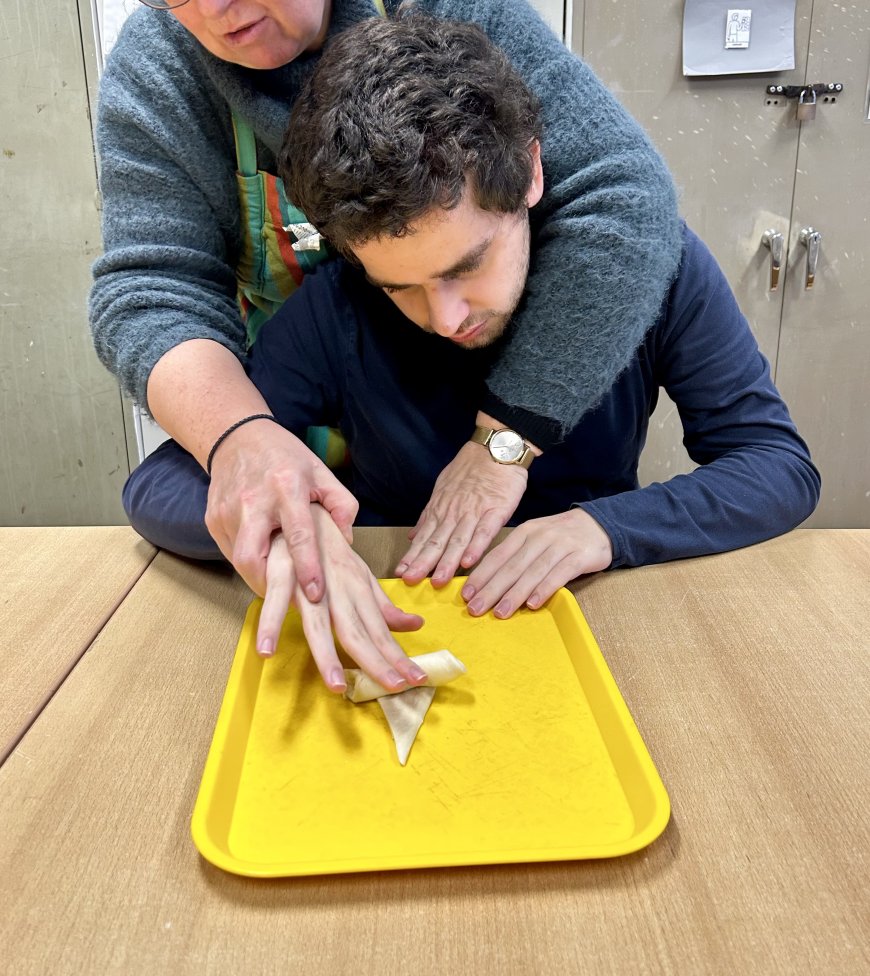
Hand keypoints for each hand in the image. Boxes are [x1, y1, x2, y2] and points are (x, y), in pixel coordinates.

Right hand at [205, 419, 357, 600]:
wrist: (237, 438)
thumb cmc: (285, 457)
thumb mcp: (321, 472)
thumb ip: (341, 504)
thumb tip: (347, 540)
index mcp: (286, 487)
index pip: (297, 534)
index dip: (307, 567)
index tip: (315, 594)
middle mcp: (253, 502)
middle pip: (252, 556)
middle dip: (269, 585)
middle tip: (290, 601)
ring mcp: (227, 512)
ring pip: (239, 561)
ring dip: (260, 578)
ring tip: (280, 585)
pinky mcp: (213, 520)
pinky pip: (231, 553)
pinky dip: (249, 564)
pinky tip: (264, 562)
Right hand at [256, 506, 427, 693]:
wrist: (292, 490)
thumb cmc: (324, 535)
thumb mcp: (357, 570)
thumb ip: (381, 603)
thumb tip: (415, 625)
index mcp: (356, 584)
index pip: (379, 628)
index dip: (396, 656)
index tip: (417, 680)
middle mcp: (336, 582)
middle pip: (356, 628)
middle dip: (375, 661)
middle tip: (394, 687)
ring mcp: (307, 575)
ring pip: (317, 619)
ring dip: (325, 653)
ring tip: (335, 686)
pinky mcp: (278, 566)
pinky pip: (275, 598)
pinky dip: (273, 622)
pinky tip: (269, 650)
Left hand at [396, 440, 528, 585]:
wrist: (496, 447)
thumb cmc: (471, 468)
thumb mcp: (443, 488)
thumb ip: (429, 514)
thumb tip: (413, 536)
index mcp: (441, 509)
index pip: (424, 537)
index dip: (412, 555)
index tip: (401, 572)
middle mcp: (454, 512)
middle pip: (437, 541)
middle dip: (423, 563)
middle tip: (411, 580)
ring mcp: (475, 512)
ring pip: (458, 540)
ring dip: (447, 561)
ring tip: (437, 580)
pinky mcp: (496, 510)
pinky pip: (485, 531)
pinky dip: (476, 547)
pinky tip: (469, 562)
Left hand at [461, 509, 612, 617]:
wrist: (598, 524)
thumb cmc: (559, 537)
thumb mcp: (534, 538)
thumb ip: (514, 555)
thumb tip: (487, 581)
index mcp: (524, 532)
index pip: (498, 555)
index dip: (481, 575)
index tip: (466, 594)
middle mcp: (539, 537)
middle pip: (511, 566)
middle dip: (491, 589)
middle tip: (475, 609)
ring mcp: (560, 546)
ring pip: (532, 572)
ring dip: (515, 594)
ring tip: (500, 612)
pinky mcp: (579, 556)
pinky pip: (559, 574)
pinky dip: (545, 589)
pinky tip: (533, 604)